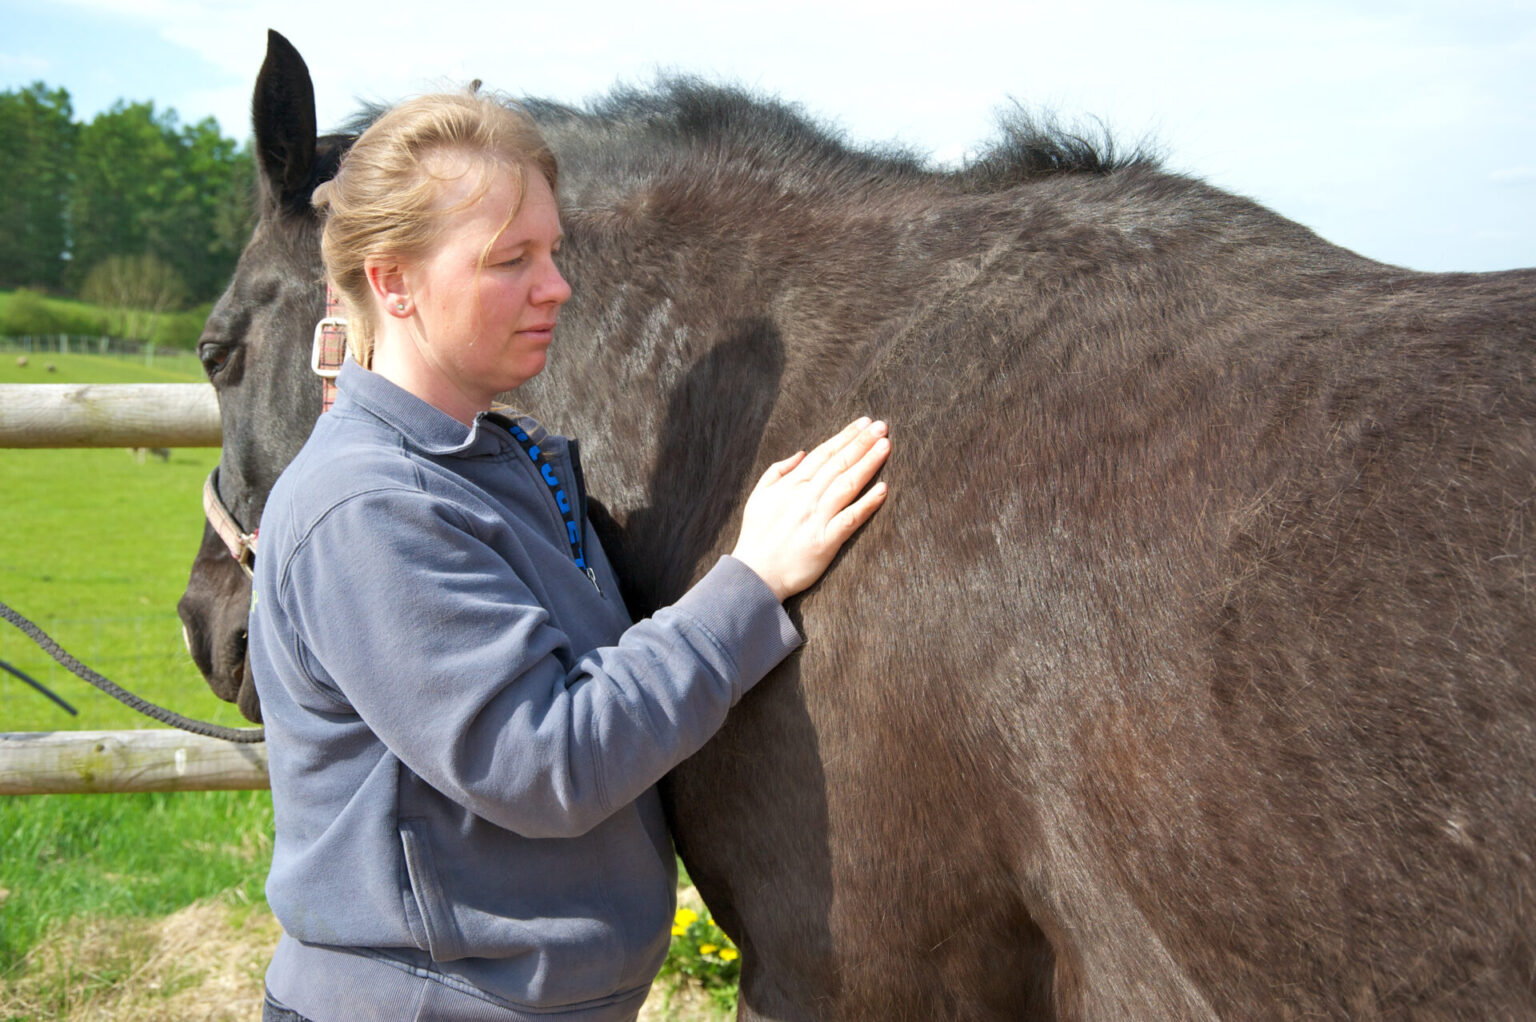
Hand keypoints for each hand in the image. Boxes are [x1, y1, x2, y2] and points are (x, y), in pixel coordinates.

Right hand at [731, 417, 890, 601]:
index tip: (865, 423)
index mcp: (791, 484)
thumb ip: (778, 471)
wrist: (754, 574)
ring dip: (868, 463)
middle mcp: (805, 497)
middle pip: (839, 464)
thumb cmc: (757, 535)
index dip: (846, 436)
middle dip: (862, 442)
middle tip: (882, 426)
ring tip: (885, 446)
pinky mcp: (825, 541)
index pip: (824, 453)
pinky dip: (867, 503)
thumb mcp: (759, 496)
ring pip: (847, 484)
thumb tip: (802, 453)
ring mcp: (816, 518)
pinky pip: (850, 519)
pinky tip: (883, 490)